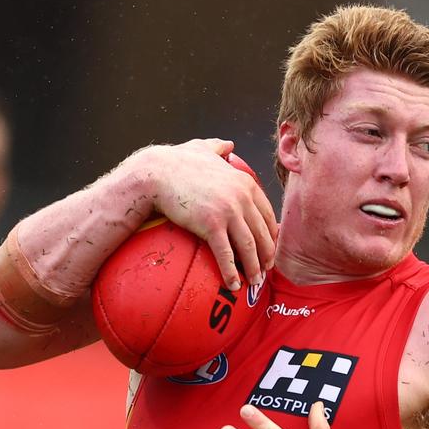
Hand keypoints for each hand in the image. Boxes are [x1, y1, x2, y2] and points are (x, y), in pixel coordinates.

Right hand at [127, 138, 277, 291]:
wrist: (156, 172)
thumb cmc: (176, 161)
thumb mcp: (203, 148)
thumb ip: (219, 148)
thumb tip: (228, 143)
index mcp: (244, 182)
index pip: (267, 214)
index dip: (271, 235)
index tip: (271, 249)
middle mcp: (241, 197)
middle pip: (262, 233)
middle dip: (267, 255)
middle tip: (266, 271)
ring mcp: (228, 211)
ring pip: (249, 247)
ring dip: (254, 268)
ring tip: (255, 282)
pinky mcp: (211, 225)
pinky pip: (226, 254)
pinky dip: (232, 273)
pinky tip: (234, 285)